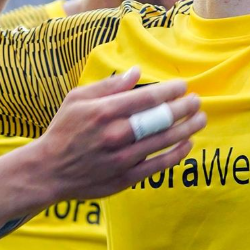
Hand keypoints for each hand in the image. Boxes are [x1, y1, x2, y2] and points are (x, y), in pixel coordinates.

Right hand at [38, 67, 205, 201]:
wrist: (48, 170)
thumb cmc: (64, 130)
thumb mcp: (77, 99)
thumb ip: (109, 85)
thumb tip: (137, 71)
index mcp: (105, 111)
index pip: (148, 97)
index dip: (170, 90)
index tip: (183, 86)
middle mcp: (116, 134)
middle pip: (161, 118)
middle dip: (184, 107)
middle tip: (197, 101)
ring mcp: (122, 158)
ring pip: (164, 141)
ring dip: (187, 128)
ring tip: (200, 119)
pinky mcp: (126, 178)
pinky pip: (159, 165)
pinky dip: (177, 154)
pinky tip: (187, 143)